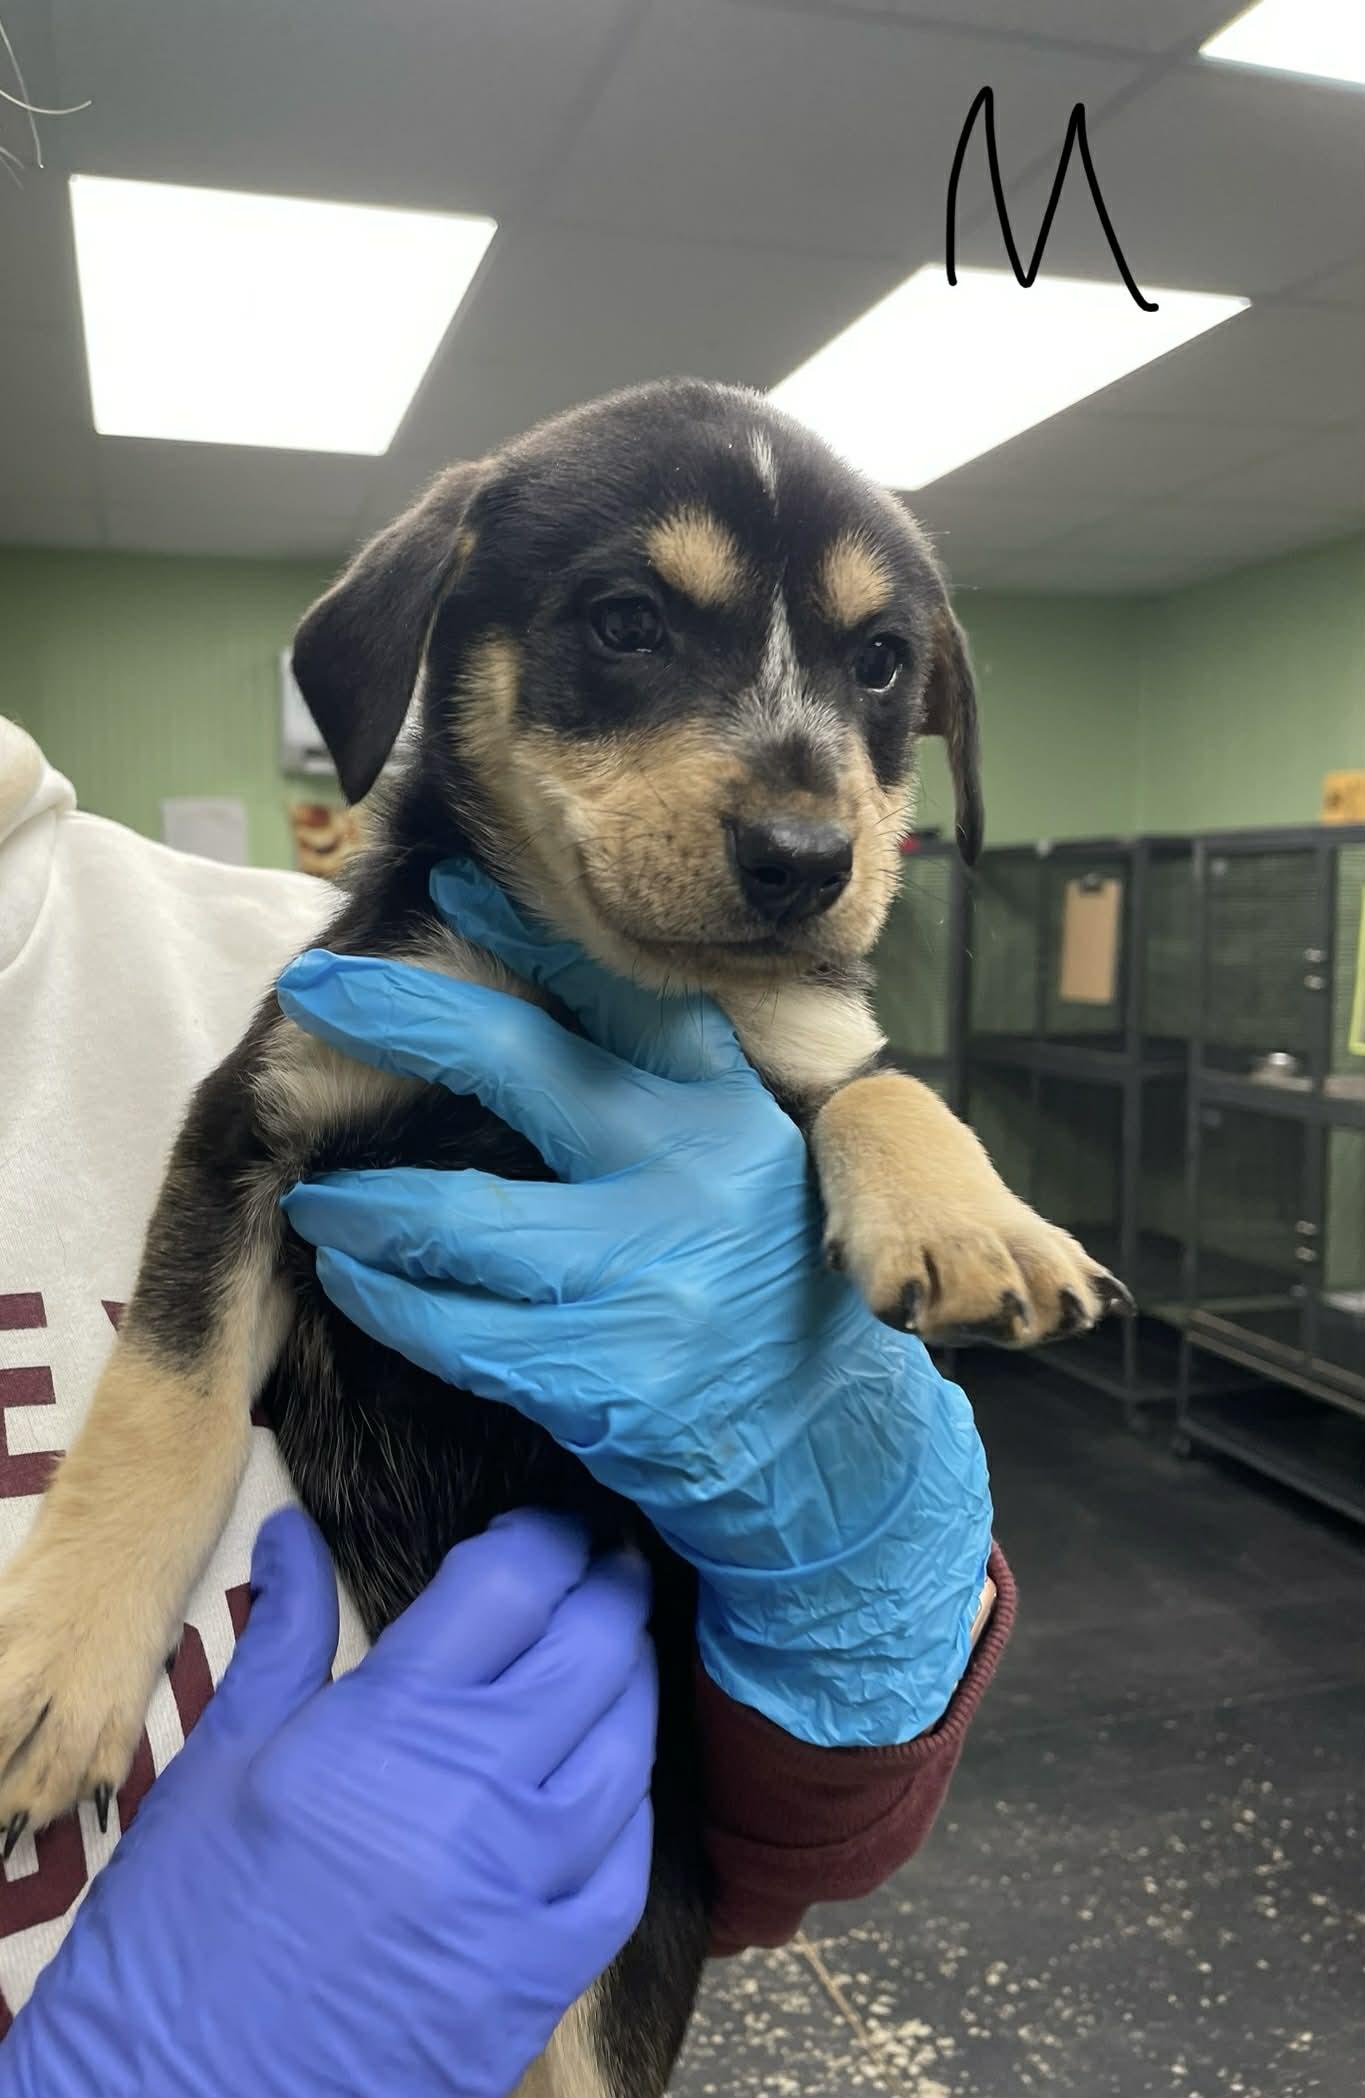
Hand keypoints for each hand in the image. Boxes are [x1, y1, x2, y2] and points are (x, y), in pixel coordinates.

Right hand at [0, 1508, 653, 2097]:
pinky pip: (625, 1870)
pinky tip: (613, 1781)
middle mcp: (477, 1792)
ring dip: (635, 1683)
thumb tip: (294, 1537)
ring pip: (626, 1749)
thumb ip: (280, 1638)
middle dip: (610, 1589)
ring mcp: (522, 1889)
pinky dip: (630, 1809)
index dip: (545, 1538)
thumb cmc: (177, 1937)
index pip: (510, 1584)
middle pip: (591, 1650)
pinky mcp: (543, 1977)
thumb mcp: (215, 1767)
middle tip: (609, 1562)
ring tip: (621, 1651)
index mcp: (391, 1724)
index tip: (550, 1527)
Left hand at [278, 859, 992, 1747]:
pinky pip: (448, 1328)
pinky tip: (353, 1277)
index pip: (623, 993)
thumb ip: (669, 1095)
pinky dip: (383, 1298)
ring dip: (359, 1200)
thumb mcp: (752, 1168)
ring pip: (453, 1215)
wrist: (828, 1453)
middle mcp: (689, 1175)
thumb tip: (532, 1006)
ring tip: (316, 1194)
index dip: (529, 931)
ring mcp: (641, 1279)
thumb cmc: (768, 1293)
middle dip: (400, 1013)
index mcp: (728, 1110)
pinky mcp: (597, 1378)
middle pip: (519, 1061)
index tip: (450, 887)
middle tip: (315, 992)